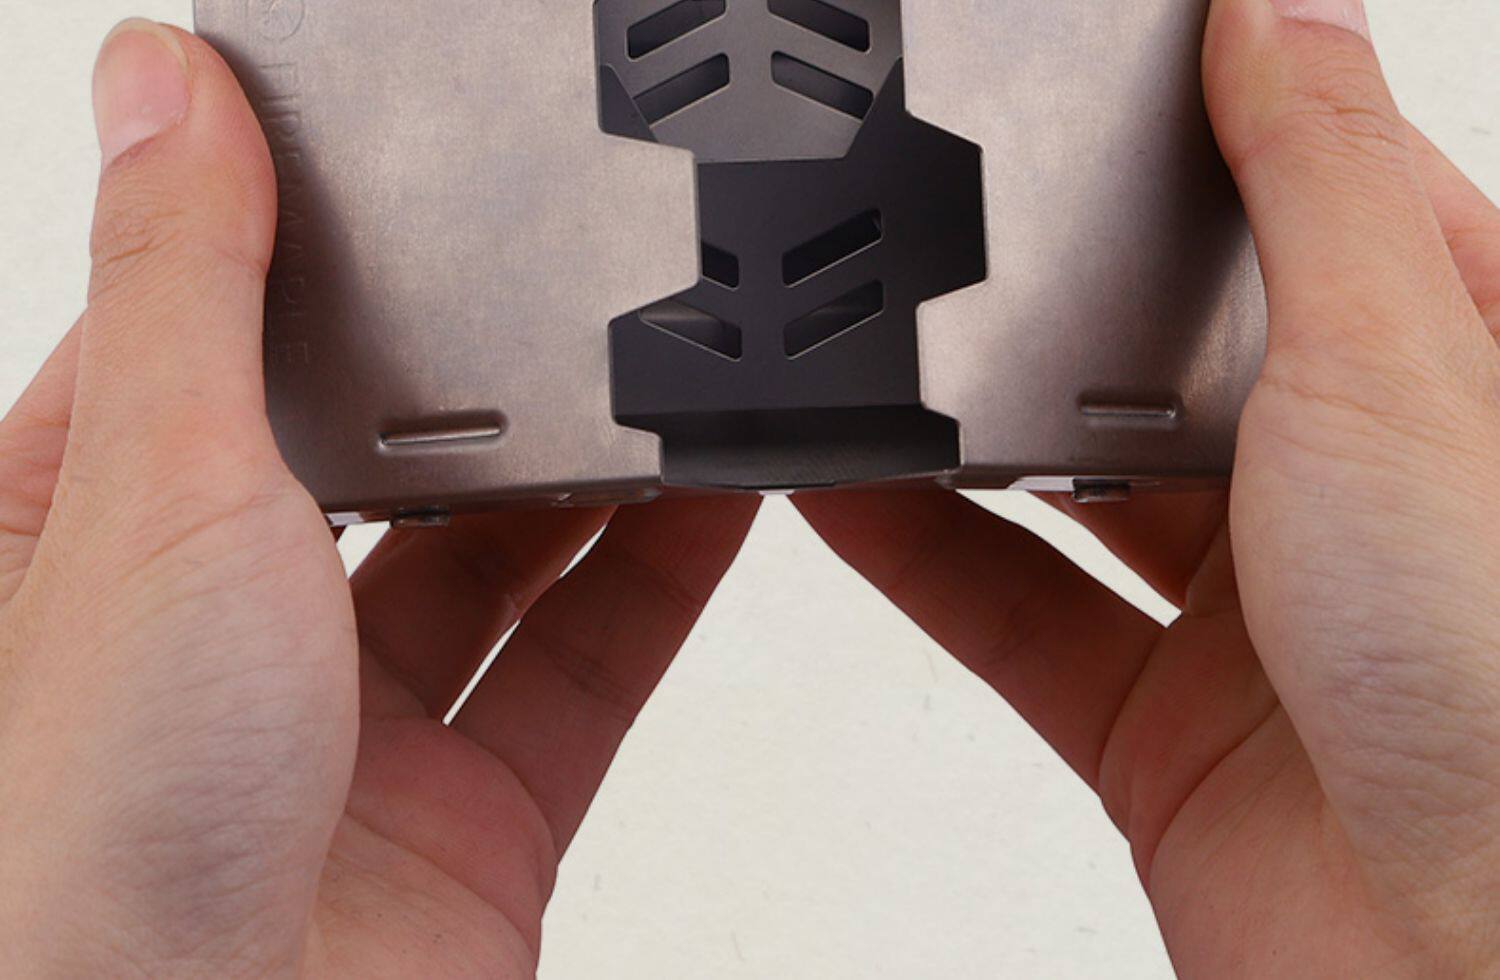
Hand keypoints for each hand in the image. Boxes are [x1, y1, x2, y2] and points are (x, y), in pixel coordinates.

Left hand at [0, 21, 756, 975]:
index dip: (299, 262)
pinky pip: (584, 671)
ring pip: (497, 570)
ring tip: (675, 363)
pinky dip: (660, 580)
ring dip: (587, 475)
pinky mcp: (473, 826)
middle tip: (566, 270)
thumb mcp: (146, 497)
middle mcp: (213, 649)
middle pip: (374, 465)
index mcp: (78, 550)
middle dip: (473, 376)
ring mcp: (350, 744)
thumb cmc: (81, 854)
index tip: (396, 176)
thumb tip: (162, 81)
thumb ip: (188, 285)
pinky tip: (717, 493)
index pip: (200, 352)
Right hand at [798, 0, 1499, 973]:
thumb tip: (1274, 11)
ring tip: (865, 355)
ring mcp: (1258, 618)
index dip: (1221, 147)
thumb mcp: (1400, 367)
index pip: (1328, 216)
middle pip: (1179, 357)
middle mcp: (1361, 498)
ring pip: (1079, 492)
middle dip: (1067, 304)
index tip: (1106, 96)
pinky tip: (843, 492)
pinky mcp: (1162, 726)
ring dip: (971, 435)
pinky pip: (1018, 613)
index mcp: (1457, 383)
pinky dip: (923, 556)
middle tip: (958, 229)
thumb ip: (1320, 186)